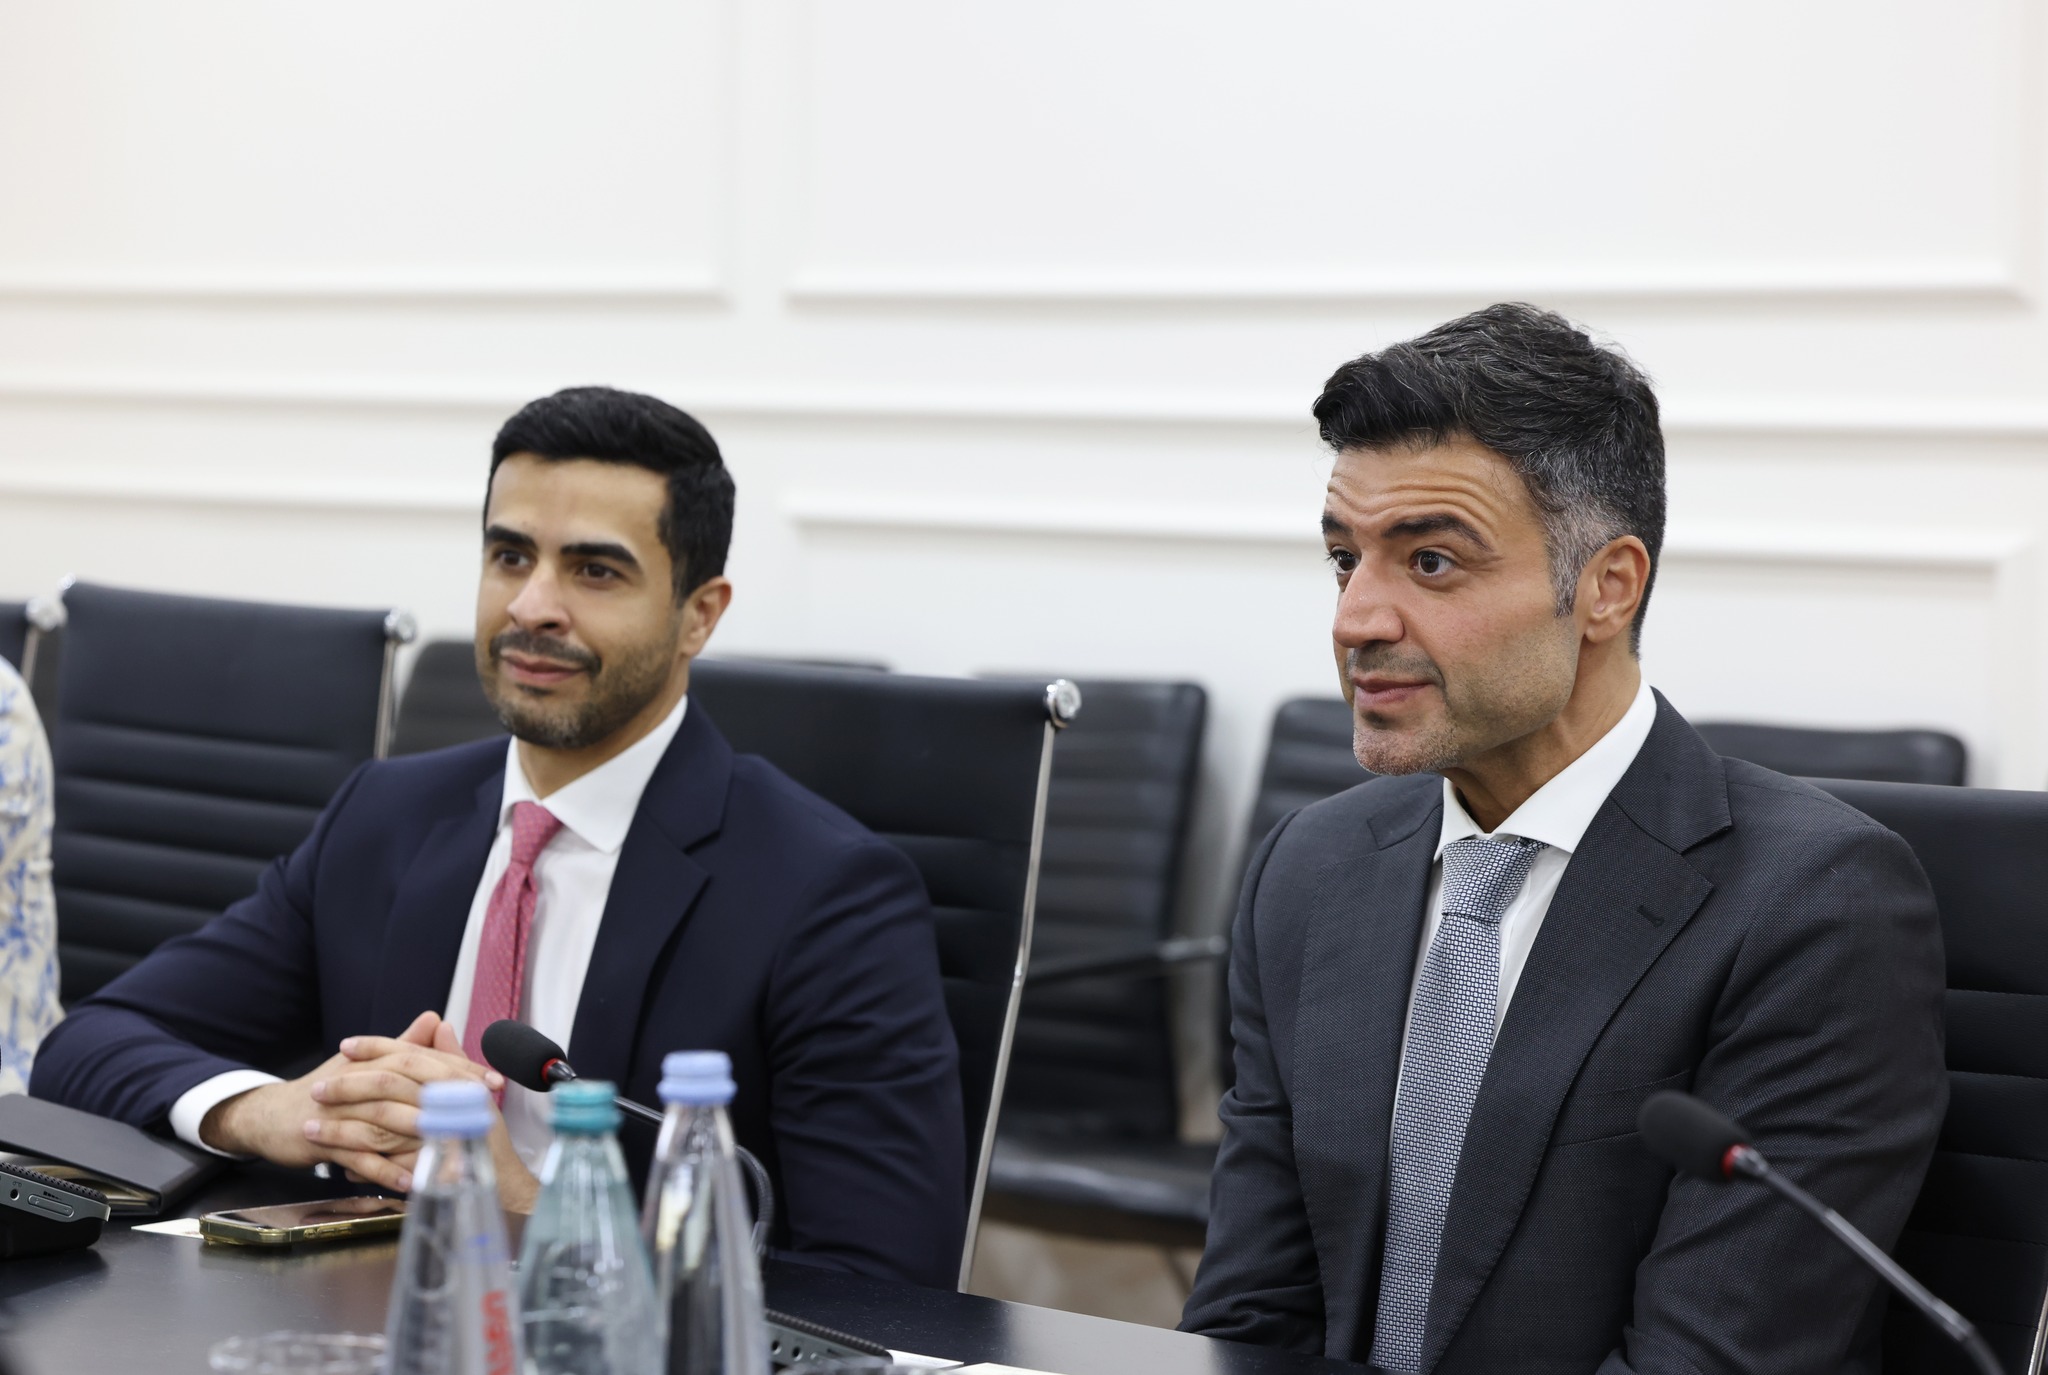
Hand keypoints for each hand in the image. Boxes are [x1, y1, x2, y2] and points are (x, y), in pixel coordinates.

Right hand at [200, 1011, 500, 1192]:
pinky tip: (411, 1178)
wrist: (274, 1116)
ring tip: (459, 1149)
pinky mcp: (327, 1140)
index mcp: (378, 1064)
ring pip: (389, 1121)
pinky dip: (386, 1168)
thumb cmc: (327, 1091)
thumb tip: (435, 1018)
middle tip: (486, 1113)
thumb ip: (404, 1045)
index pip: (427, 1061)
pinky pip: (361, 1156)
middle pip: (412, 1086)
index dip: (462, 1071)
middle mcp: (364, 1083)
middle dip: (452, 1099)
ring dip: (424, 1136)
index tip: (495, 1082)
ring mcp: (345, 1112)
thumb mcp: (366, 1064)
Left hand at [332, 1016, 537, 1210]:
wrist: (500, 1183)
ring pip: (378, 1121)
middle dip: (347, 1084)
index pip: (410, 1053)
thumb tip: (438, 1024)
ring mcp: (436, 1134)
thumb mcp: (469, 1091)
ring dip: (340, 1126)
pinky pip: (381, 1162)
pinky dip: (355, 1161)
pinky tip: (332, 1161)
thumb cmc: (485, 1137)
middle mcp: (448, 1101)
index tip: (346, 1046)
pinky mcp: (424, 1166)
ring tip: (309, 1127)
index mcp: (455, 1079)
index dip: (377, 1047)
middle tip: (317, 1089)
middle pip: (389, 1081)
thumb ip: (451, 1058)